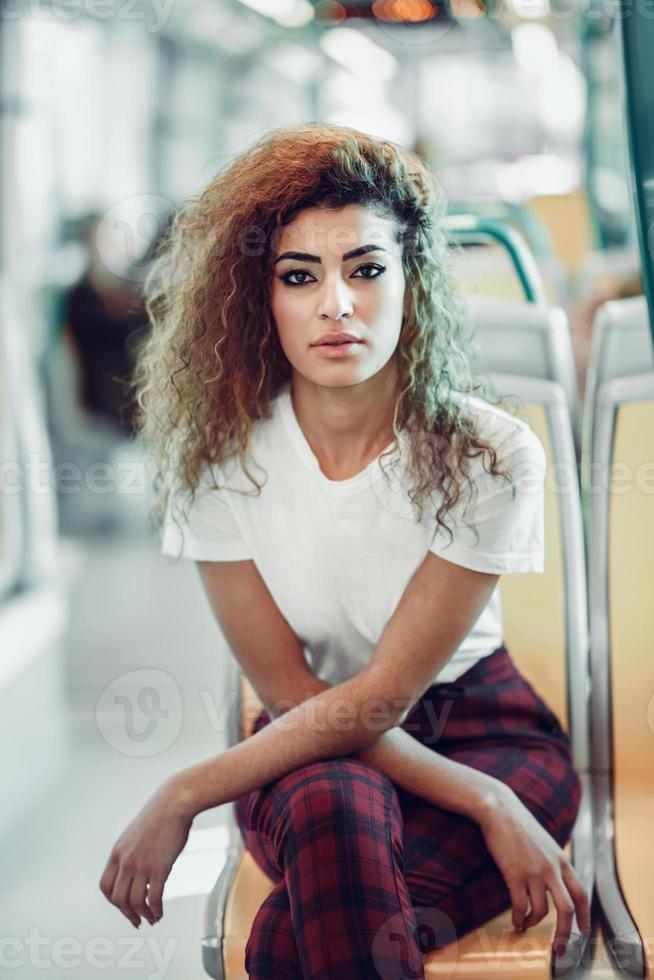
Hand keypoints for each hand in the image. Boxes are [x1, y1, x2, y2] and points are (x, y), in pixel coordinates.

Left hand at [99, 778, 192, 927]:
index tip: (124, 907)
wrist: (174, 802)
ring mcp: (142, 865)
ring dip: (143, 914)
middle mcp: (126, 861)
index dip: (113, 901)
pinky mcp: (160, 868)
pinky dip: (156, 910)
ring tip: (152, 918)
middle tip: (137, 920)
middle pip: (118, 899)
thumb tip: (136, 871)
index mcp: (117, 852)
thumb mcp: (135, 834)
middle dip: (127, 913)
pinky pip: (154, 898)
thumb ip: (131, 853)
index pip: (106, 887)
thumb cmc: (159, 816)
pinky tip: (160, 912)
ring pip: (136, 902)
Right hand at [478, 787, 590, 952]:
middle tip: (559, 947)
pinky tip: (516, 921)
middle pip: (567, 909)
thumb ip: (555, 863)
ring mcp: (533, 871)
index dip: (585, 917)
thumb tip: (559, 885)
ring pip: (542, 911)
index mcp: (562, 860)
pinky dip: (519, 918)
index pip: (582, 894)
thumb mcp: (547, 843)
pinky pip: (520, 906)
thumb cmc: (520, 825)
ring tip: (526, 925)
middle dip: (565, 933)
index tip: (583, 932)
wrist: (500, 810)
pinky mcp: (514, 874)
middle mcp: (552, 868)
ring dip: (534, 923)